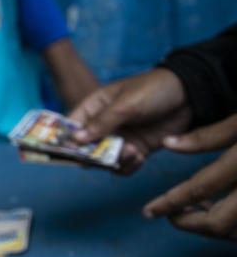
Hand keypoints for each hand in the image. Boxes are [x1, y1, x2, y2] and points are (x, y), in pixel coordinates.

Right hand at [69, 68, 192, 173]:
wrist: (190, 95)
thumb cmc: (153, 90)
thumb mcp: (125, 104)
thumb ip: (102, 122)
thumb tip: (77, 140)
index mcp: (95, 107)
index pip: (71, 125)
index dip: (66, 139)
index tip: (67, 152)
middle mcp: (104, 125)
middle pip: (86, 148)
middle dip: (94, 155)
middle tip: (106, 156)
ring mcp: (120, 138)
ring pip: (105, 160)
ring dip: (115, 161)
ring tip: (133, 152)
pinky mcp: (137, 149)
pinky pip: (124, 165)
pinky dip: (129, 166)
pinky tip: (140, 157)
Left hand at [143, 124, 236, 241]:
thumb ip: (206, 137)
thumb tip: (168, 144)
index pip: (198, 189)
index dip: (169, 203)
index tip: (148, 212)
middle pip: (218, 223)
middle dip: (189, 224)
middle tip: (171, 216)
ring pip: (234, 231)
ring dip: (212, 227)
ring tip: (195, 209)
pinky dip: (229, 224)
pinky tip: (219, 206)